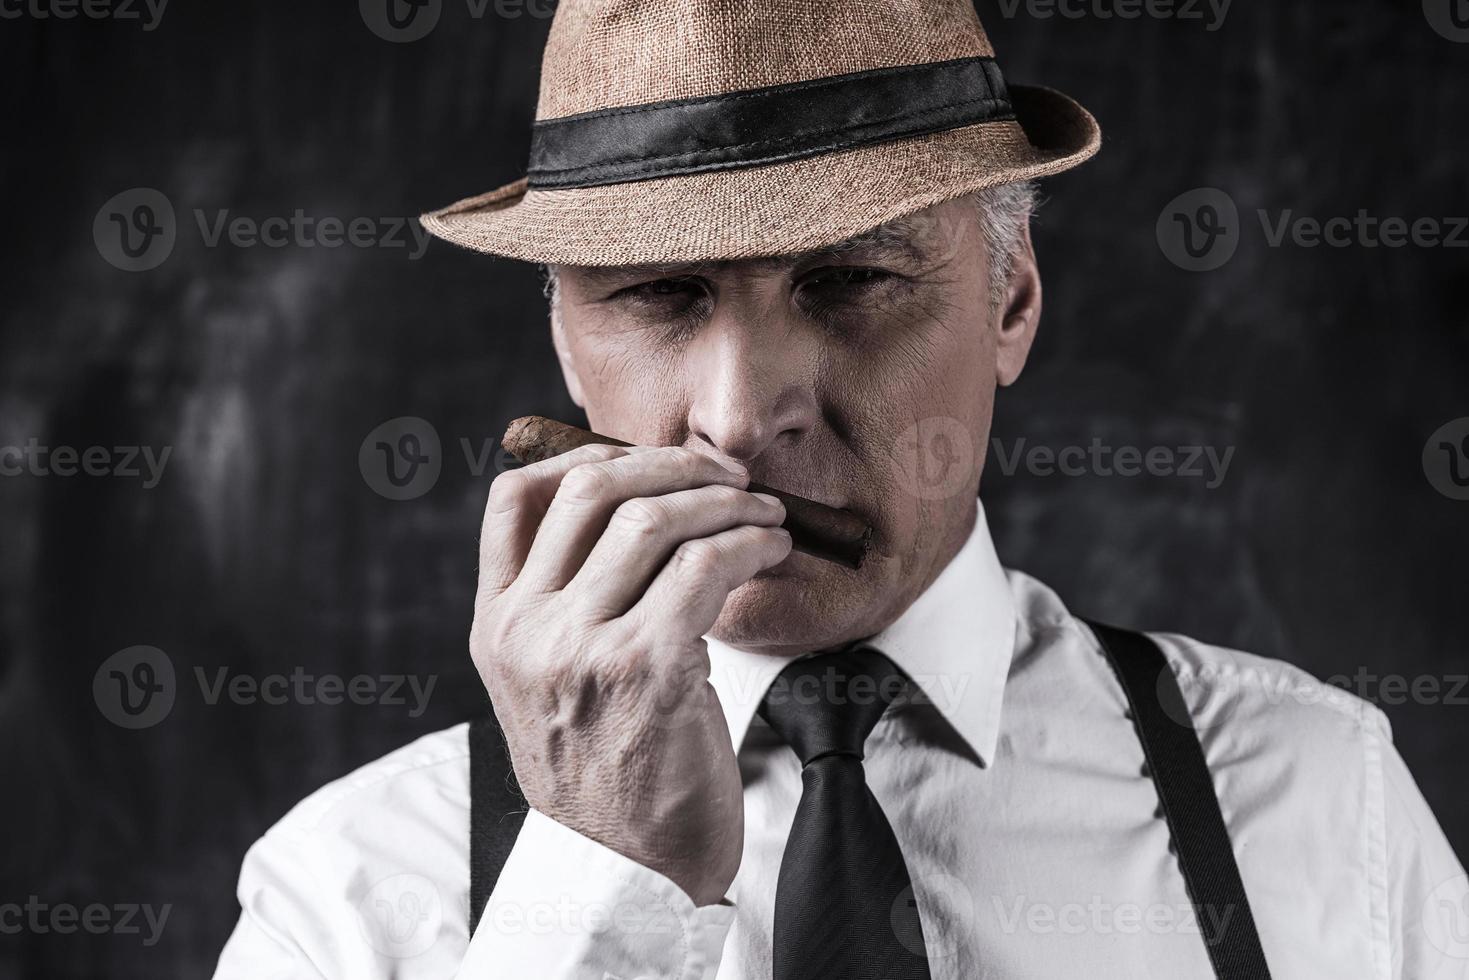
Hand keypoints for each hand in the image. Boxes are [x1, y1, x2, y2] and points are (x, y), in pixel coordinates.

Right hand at [471, 442, 791, 905]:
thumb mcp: (552, 682)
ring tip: (763, 515)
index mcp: (495, 625)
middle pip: (590, 492)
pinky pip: (703, 568)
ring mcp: (577, 648)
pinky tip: (769, 552)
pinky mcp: (643, 669)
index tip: (647, 460)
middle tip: (725, 477)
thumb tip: (635, 510)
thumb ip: (566, 605)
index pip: (514, 499)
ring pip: (652, 522)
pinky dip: (746, 544)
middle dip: (672, 466)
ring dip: (724, 503)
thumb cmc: (609, 768)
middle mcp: (524, 631)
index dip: (587, 456)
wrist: (627, 867)